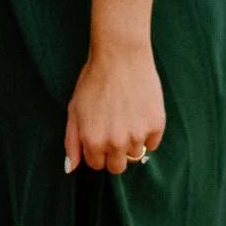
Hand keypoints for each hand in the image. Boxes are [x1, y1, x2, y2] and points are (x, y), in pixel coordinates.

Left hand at [62, 44, 164, 174]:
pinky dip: (147, 133)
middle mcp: (115, 143)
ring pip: (136, 154)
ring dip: (131, 141)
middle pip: (118, 167)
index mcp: (93, 142)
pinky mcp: (156, 125)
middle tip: (114, 128)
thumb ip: (71, 142)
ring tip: (126, 115)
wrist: (120, 56)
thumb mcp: (74, 110)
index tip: (99, 134)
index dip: (97, 150)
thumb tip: (70, 169)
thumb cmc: (93, 80)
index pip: (97, 165)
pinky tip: (139, 112)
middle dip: (114, 153)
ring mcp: (137, 135)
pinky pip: (152, 143)